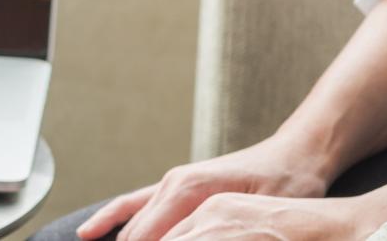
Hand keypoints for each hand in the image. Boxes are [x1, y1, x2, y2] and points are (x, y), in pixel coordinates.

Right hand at [80, 136, 334, 240]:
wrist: (296, 155)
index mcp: (189, 191)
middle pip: (136, 236)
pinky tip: (91, 232)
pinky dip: (112, 219)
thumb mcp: (254, 219)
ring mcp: (171, 184)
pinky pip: (134, 205)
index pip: (146, 239)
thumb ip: (212, 235)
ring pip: (132, 225)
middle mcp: (173, 184)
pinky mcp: (176, 188)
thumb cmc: (286, 185)